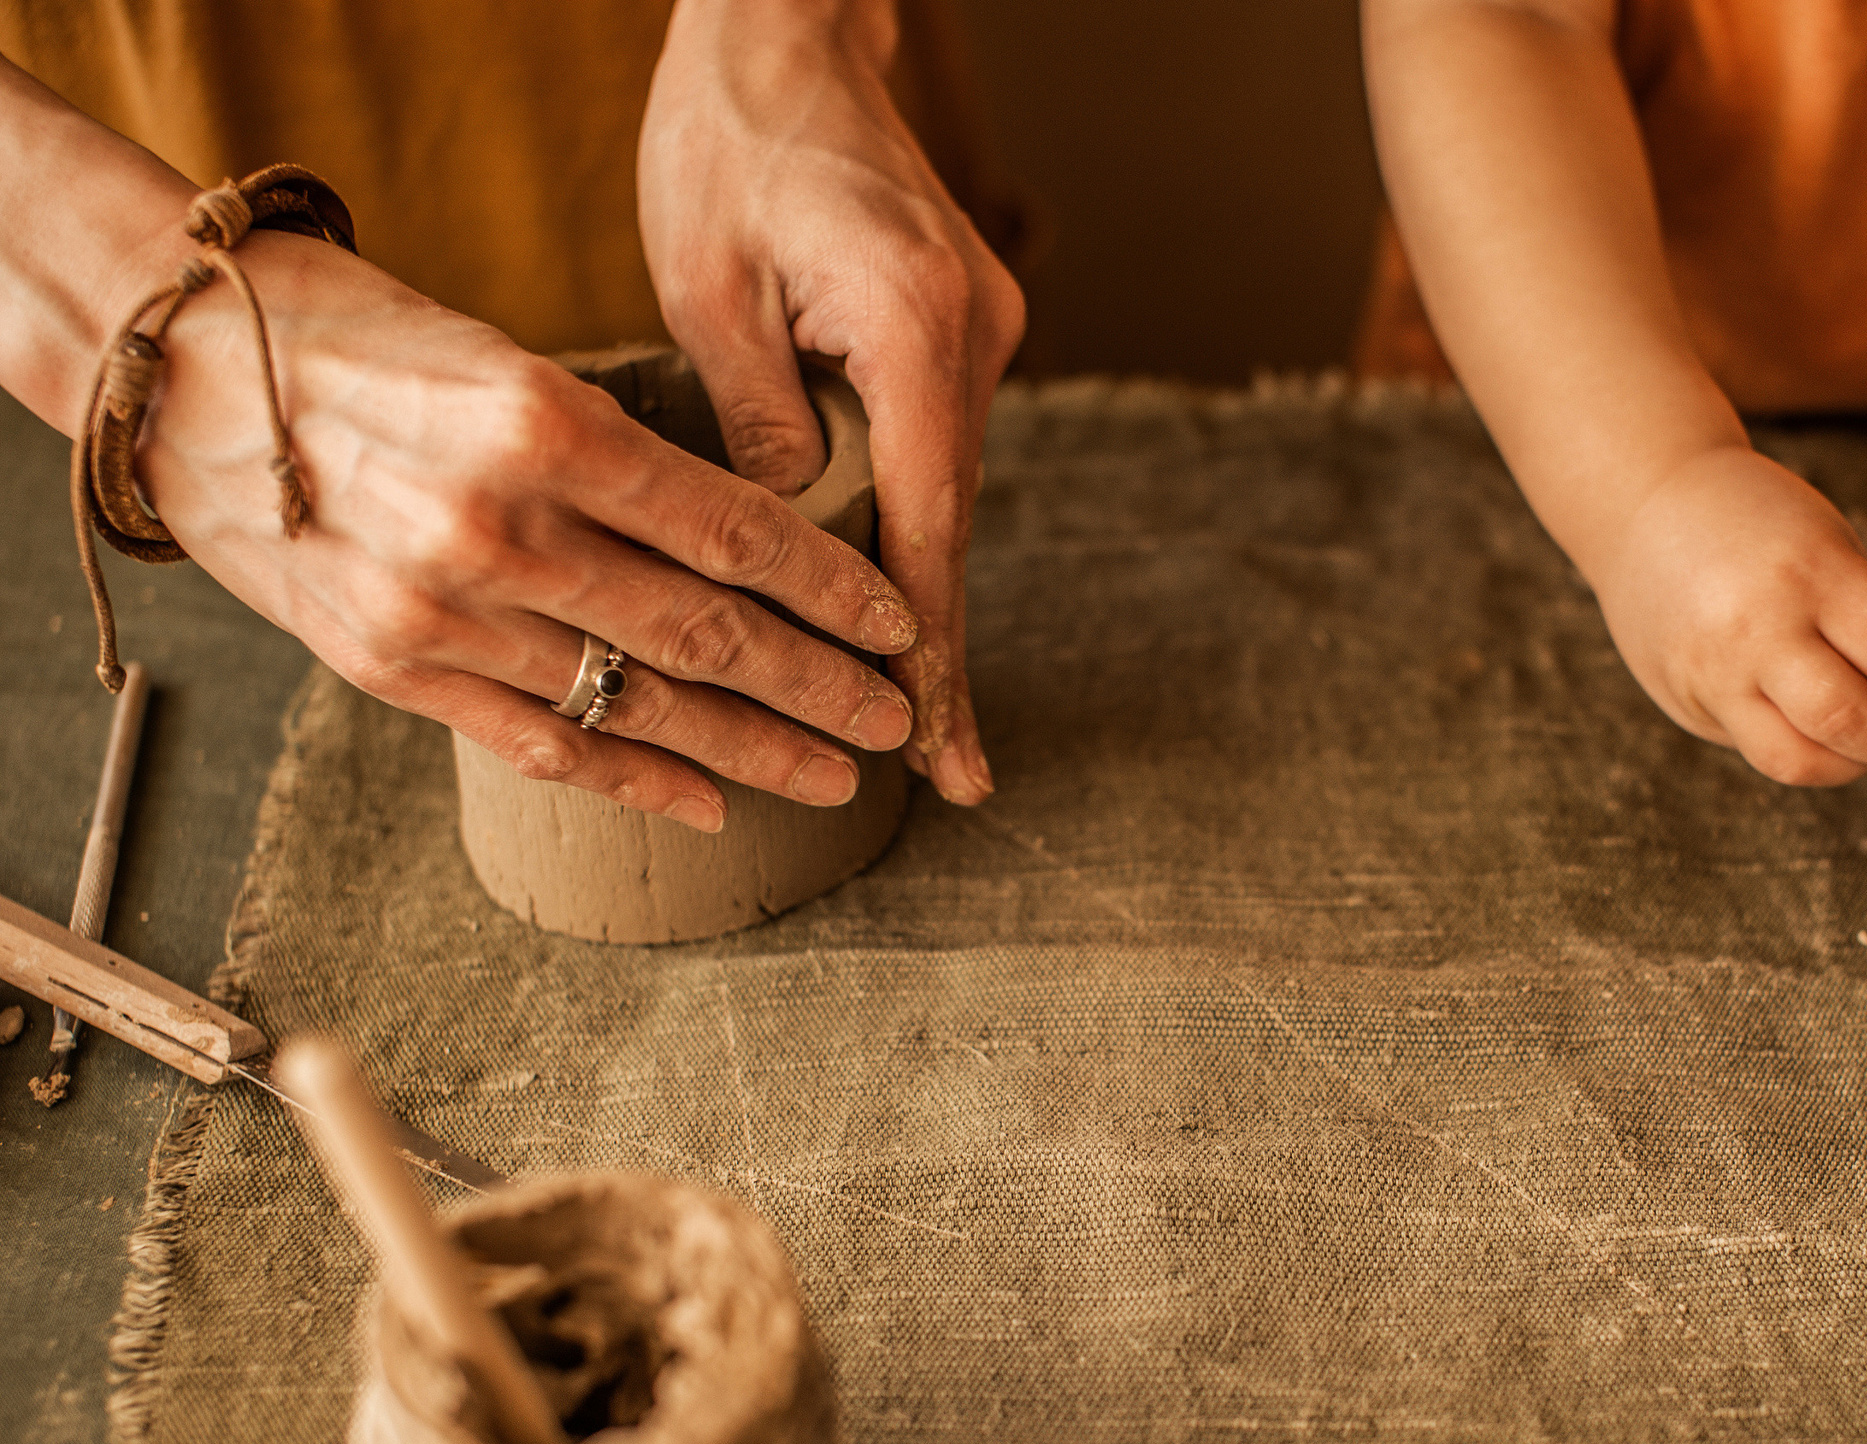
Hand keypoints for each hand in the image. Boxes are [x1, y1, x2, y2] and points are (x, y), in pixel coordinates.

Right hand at [136, 232, 921, 833]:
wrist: (179, 379)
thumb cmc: (358, 343)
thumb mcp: (506, 360)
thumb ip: (617, 455)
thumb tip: (750, 543)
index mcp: (542, 425)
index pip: (734, 530)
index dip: (832, 590)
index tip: (898, 626)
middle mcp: (499, 530)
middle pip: (706, 632)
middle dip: (819, 687)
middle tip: (895, 720)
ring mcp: (443, 614)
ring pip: (640, 702)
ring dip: (752, 749)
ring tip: (835, 775)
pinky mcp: (396, 672)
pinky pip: (545, 744)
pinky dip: (638, 780)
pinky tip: (711, 804)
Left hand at [639, 0, 1025, 804]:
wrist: (787, 29)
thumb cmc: (725, 137)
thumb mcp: (708, 286)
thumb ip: (758, 423)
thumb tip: (784, 546)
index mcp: (911, 325)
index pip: (927, 527)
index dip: (930, 653)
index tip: (948, 754)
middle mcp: (972, 335)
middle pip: (952, 523)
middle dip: (932, 645)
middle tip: (944, 769)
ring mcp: (980, 328)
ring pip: (945, 487)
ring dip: (917, 583)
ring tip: (904, 701)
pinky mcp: (959, 322)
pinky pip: (933, 441)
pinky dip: (906, 513)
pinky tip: (880, 580)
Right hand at [1583, 446, 1866, 783]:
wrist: (1645, 503)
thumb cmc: (1755, 518)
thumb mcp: (1828, 544)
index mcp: (1808, 573)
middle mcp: (1756, 629)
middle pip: (1849, 722)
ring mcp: (1712, 672)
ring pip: (1798, 760)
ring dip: (1858, 765)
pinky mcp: (1684, 700)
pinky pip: (1757, 748)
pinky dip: (1806, 749)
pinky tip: (1827, 732)